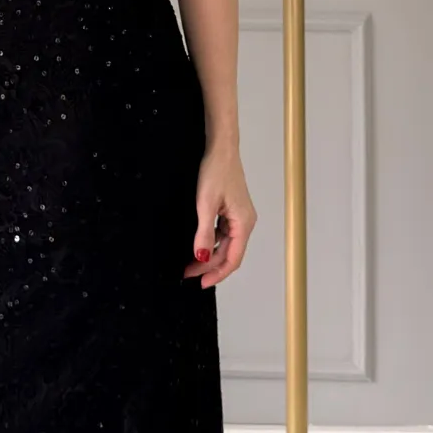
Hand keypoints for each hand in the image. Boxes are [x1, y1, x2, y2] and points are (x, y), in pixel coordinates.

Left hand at [184, 147, 255, 287]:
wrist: (221, 149)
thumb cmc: (216, 171)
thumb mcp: (205, 205)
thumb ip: (203, 233)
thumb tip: (200, 258)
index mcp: (243, 223)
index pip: (233, 259)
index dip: (217, 273)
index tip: (201, 283)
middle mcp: (244, 222)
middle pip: (228, 254)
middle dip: (208, 266)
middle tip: (188, 274)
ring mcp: (238, 217)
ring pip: (225, 245)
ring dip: (208, 255)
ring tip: (189, 263)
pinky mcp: (231, 210)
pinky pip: (222, 233)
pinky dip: (210, 242)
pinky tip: (197, 245)